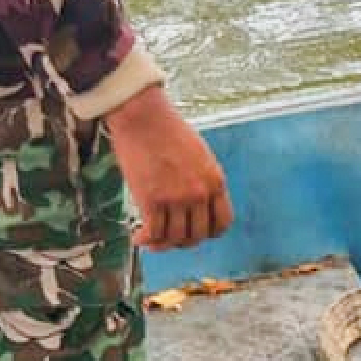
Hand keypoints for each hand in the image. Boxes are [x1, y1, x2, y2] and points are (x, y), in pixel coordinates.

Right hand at [103, 85, 233, 249]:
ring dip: (162, 244)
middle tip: (170, 238)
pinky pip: (153, 233)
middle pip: (197, 235)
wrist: (143, 116)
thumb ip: (202, 180)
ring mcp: (176, 198)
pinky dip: (145, 240)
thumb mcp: (199, 156)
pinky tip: (137, 237)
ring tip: (151, 239)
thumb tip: (195, 203)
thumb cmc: (167, 130)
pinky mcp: (152, 200)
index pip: (222, 222)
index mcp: (215, 181)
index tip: (196, 232)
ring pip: (174, 238)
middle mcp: (199, 193)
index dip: (209, 233)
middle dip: (183, 241)